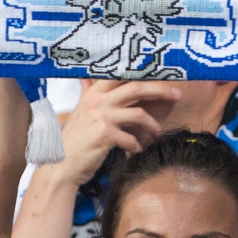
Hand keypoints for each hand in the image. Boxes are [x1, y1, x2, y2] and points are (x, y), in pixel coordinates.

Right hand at [57, 80, 180, 184]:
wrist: (60, 165)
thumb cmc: (73, 141)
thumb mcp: (80, 112)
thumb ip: (88, 94)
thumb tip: (87, 79)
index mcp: (93, 93)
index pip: (121, 74)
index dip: (143, 71)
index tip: (162, 73)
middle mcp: (97, 101)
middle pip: (136, 87)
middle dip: (161, 90)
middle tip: (177, 94)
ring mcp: (101, 117)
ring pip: (139, 114)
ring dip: (152, 126)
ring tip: (156, 134)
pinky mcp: (105, 135)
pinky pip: (131, 139)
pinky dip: (137, 146)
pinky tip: (135, 151)